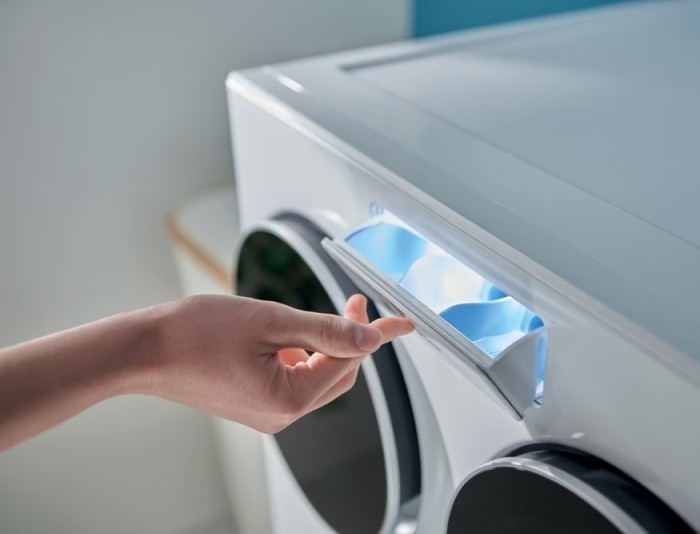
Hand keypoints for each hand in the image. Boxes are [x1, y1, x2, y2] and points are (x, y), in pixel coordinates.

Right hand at [147, 293, 413, 432]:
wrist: (145, 349)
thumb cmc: (196, 333)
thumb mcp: (271, 321)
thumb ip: (326, 331)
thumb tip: (371, 340)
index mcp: (288, 400)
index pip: (348, 365)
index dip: (367, 334)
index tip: (386, 314)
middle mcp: (280, 416)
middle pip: (336, 376)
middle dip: (348, 340)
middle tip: (352, 304)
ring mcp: (265, 413)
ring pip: (315, 377)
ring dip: (322, 346)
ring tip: (302, 316)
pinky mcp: (253, 405)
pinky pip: (291, 379)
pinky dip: (299, 355)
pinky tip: (283, 335)